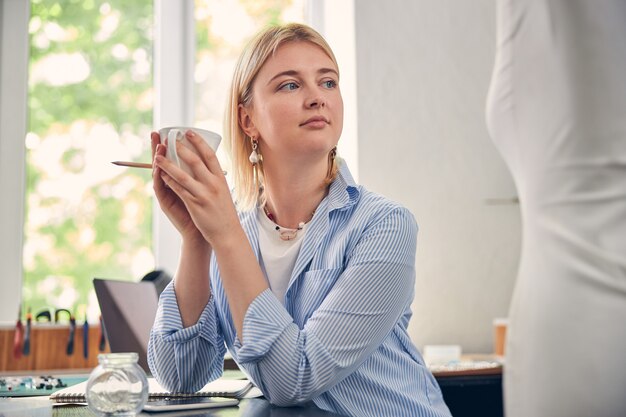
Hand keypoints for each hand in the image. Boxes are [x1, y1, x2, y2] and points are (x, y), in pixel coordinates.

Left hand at [153, 130, 240, 246]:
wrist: (227, 233)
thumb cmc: (224, 213)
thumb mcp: (224, 192)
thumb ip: (215, 179)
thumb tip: (207, 167)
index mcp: (221, 179)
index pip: (210, 155)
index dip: (199, 142)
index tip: (189, 132)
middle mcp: (213, 184)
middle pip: (195, 161)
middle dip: (180, 148)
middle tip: (170, 139)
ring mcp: (204, 194)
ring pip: (182, 175)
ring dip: (168, 164)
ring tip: (158, 156)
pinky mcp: (195, 205)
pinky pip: (178, 189)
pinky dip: (169, 181)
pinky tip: (161, 175)